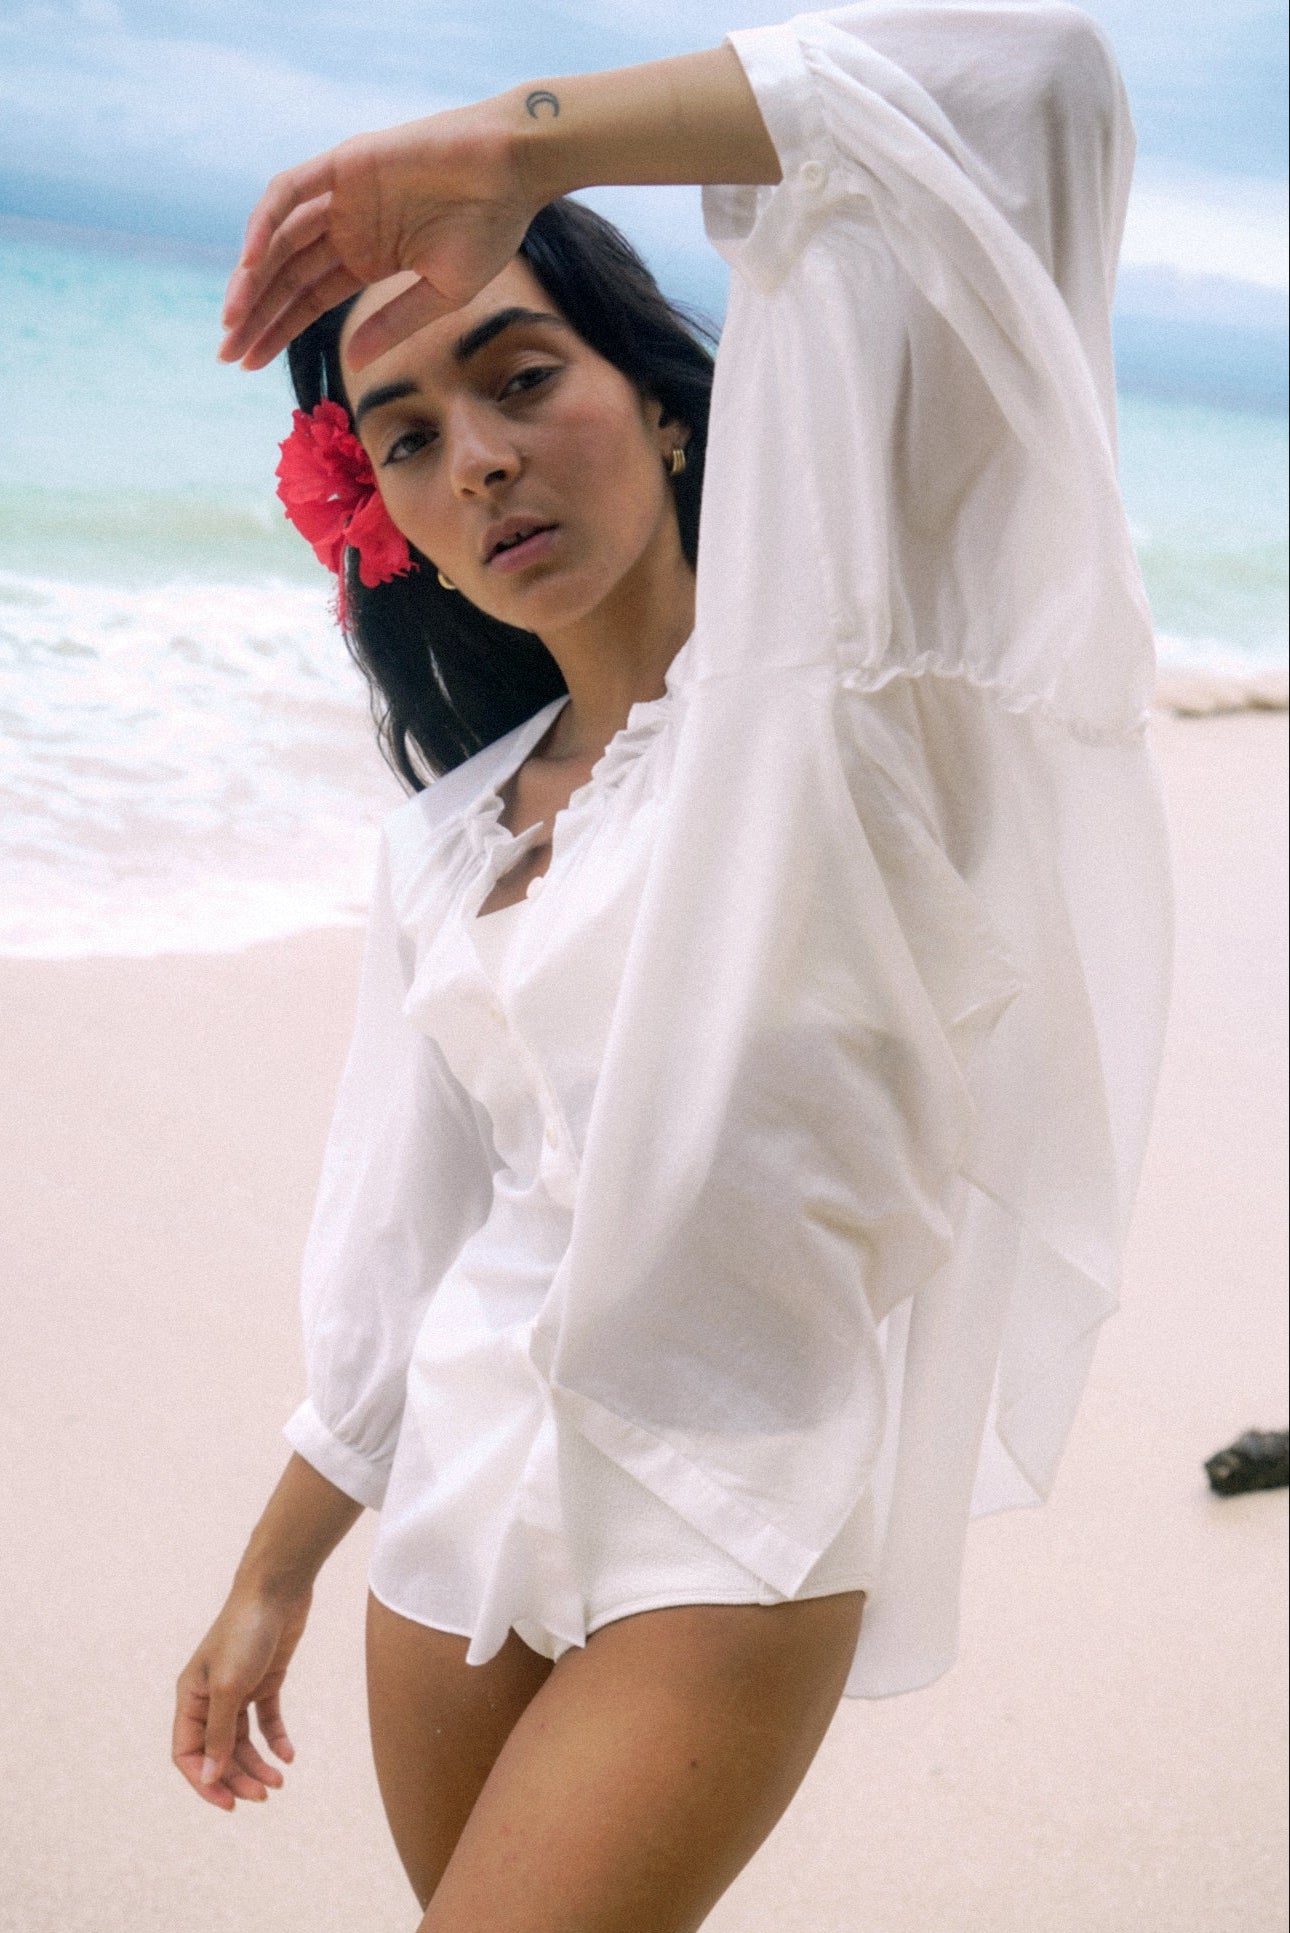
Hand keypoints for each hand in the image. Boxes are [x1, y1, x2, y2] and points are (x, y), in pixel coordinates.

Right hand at [172, 1583, 311, 1811]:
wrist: (277, 1589)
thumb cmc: (245, 1632)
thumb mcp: (229, 1686)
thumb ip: (219, 1733)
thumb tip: (209, 1776)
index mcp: (190, 1697)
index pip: (187, 1753)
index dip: (205, 1782)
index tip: (230, 1804)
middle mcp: (210, 1697)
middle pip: (218, 1751)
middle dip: (238, 1777)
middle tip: (264, 1795)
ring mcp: (238, 1689)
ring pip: (243, 1741)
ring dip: (258, 1763)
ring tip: (279, 1781)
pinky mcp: (264, 1681)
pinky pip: (266, 1720)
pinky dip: (276, 1739)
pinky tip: (289, 1755)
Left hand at [218, 95, 542, 374]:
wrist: (513, 168)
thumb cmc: (491, 227)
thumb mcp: (442, 293)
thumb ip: (394, 324)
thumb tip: (350, 362)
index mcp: (367, 259)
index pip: (308, 299)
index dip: (277, 330)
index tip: (248, 364)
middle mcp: (346, 226)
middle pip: (285, 274)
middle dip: (255, 313)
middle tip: (227, 353)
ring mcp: (341, 194)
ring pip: (279, 239)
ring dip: (253, 278)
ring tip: (234, 320)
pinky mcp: (342, 163)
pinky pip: (289, 192)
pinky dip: (265, 223)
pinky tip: (249, 263)